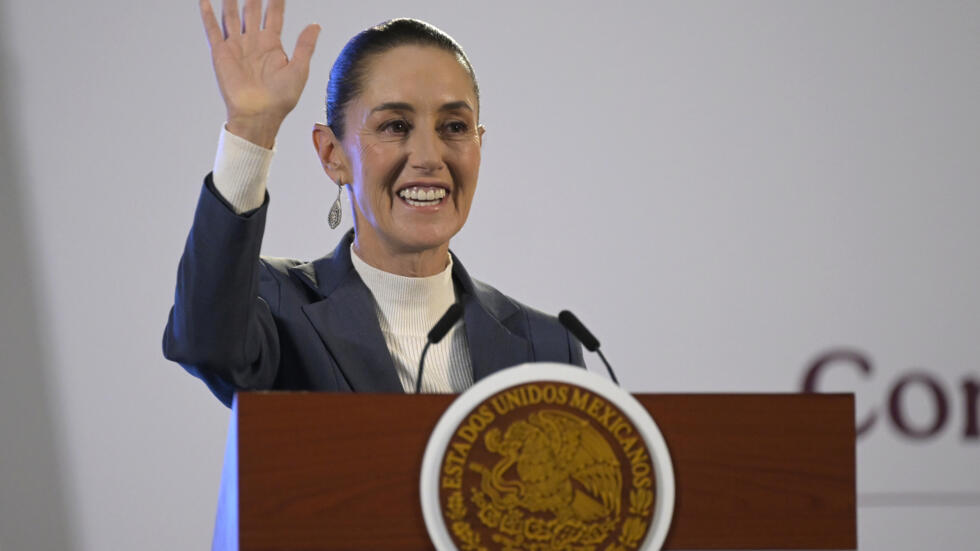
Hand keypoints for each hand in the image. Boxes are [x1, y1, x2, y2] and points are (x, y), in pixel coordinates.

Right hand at [200, 0, 319, 147]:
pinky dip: (207, 14)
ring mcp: (236, 46)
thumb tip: (316, 24)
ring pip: (232, 14)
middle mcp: (253, 42)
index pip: (274, 14)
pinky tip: (205, 0)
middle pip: (252, 10)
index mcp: (272, 44)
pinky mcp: (221, 53)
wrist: (259, 114)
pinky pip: (213, 30)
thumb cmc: (281, 98)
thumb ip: (305, 46)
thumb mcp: (299, 69)